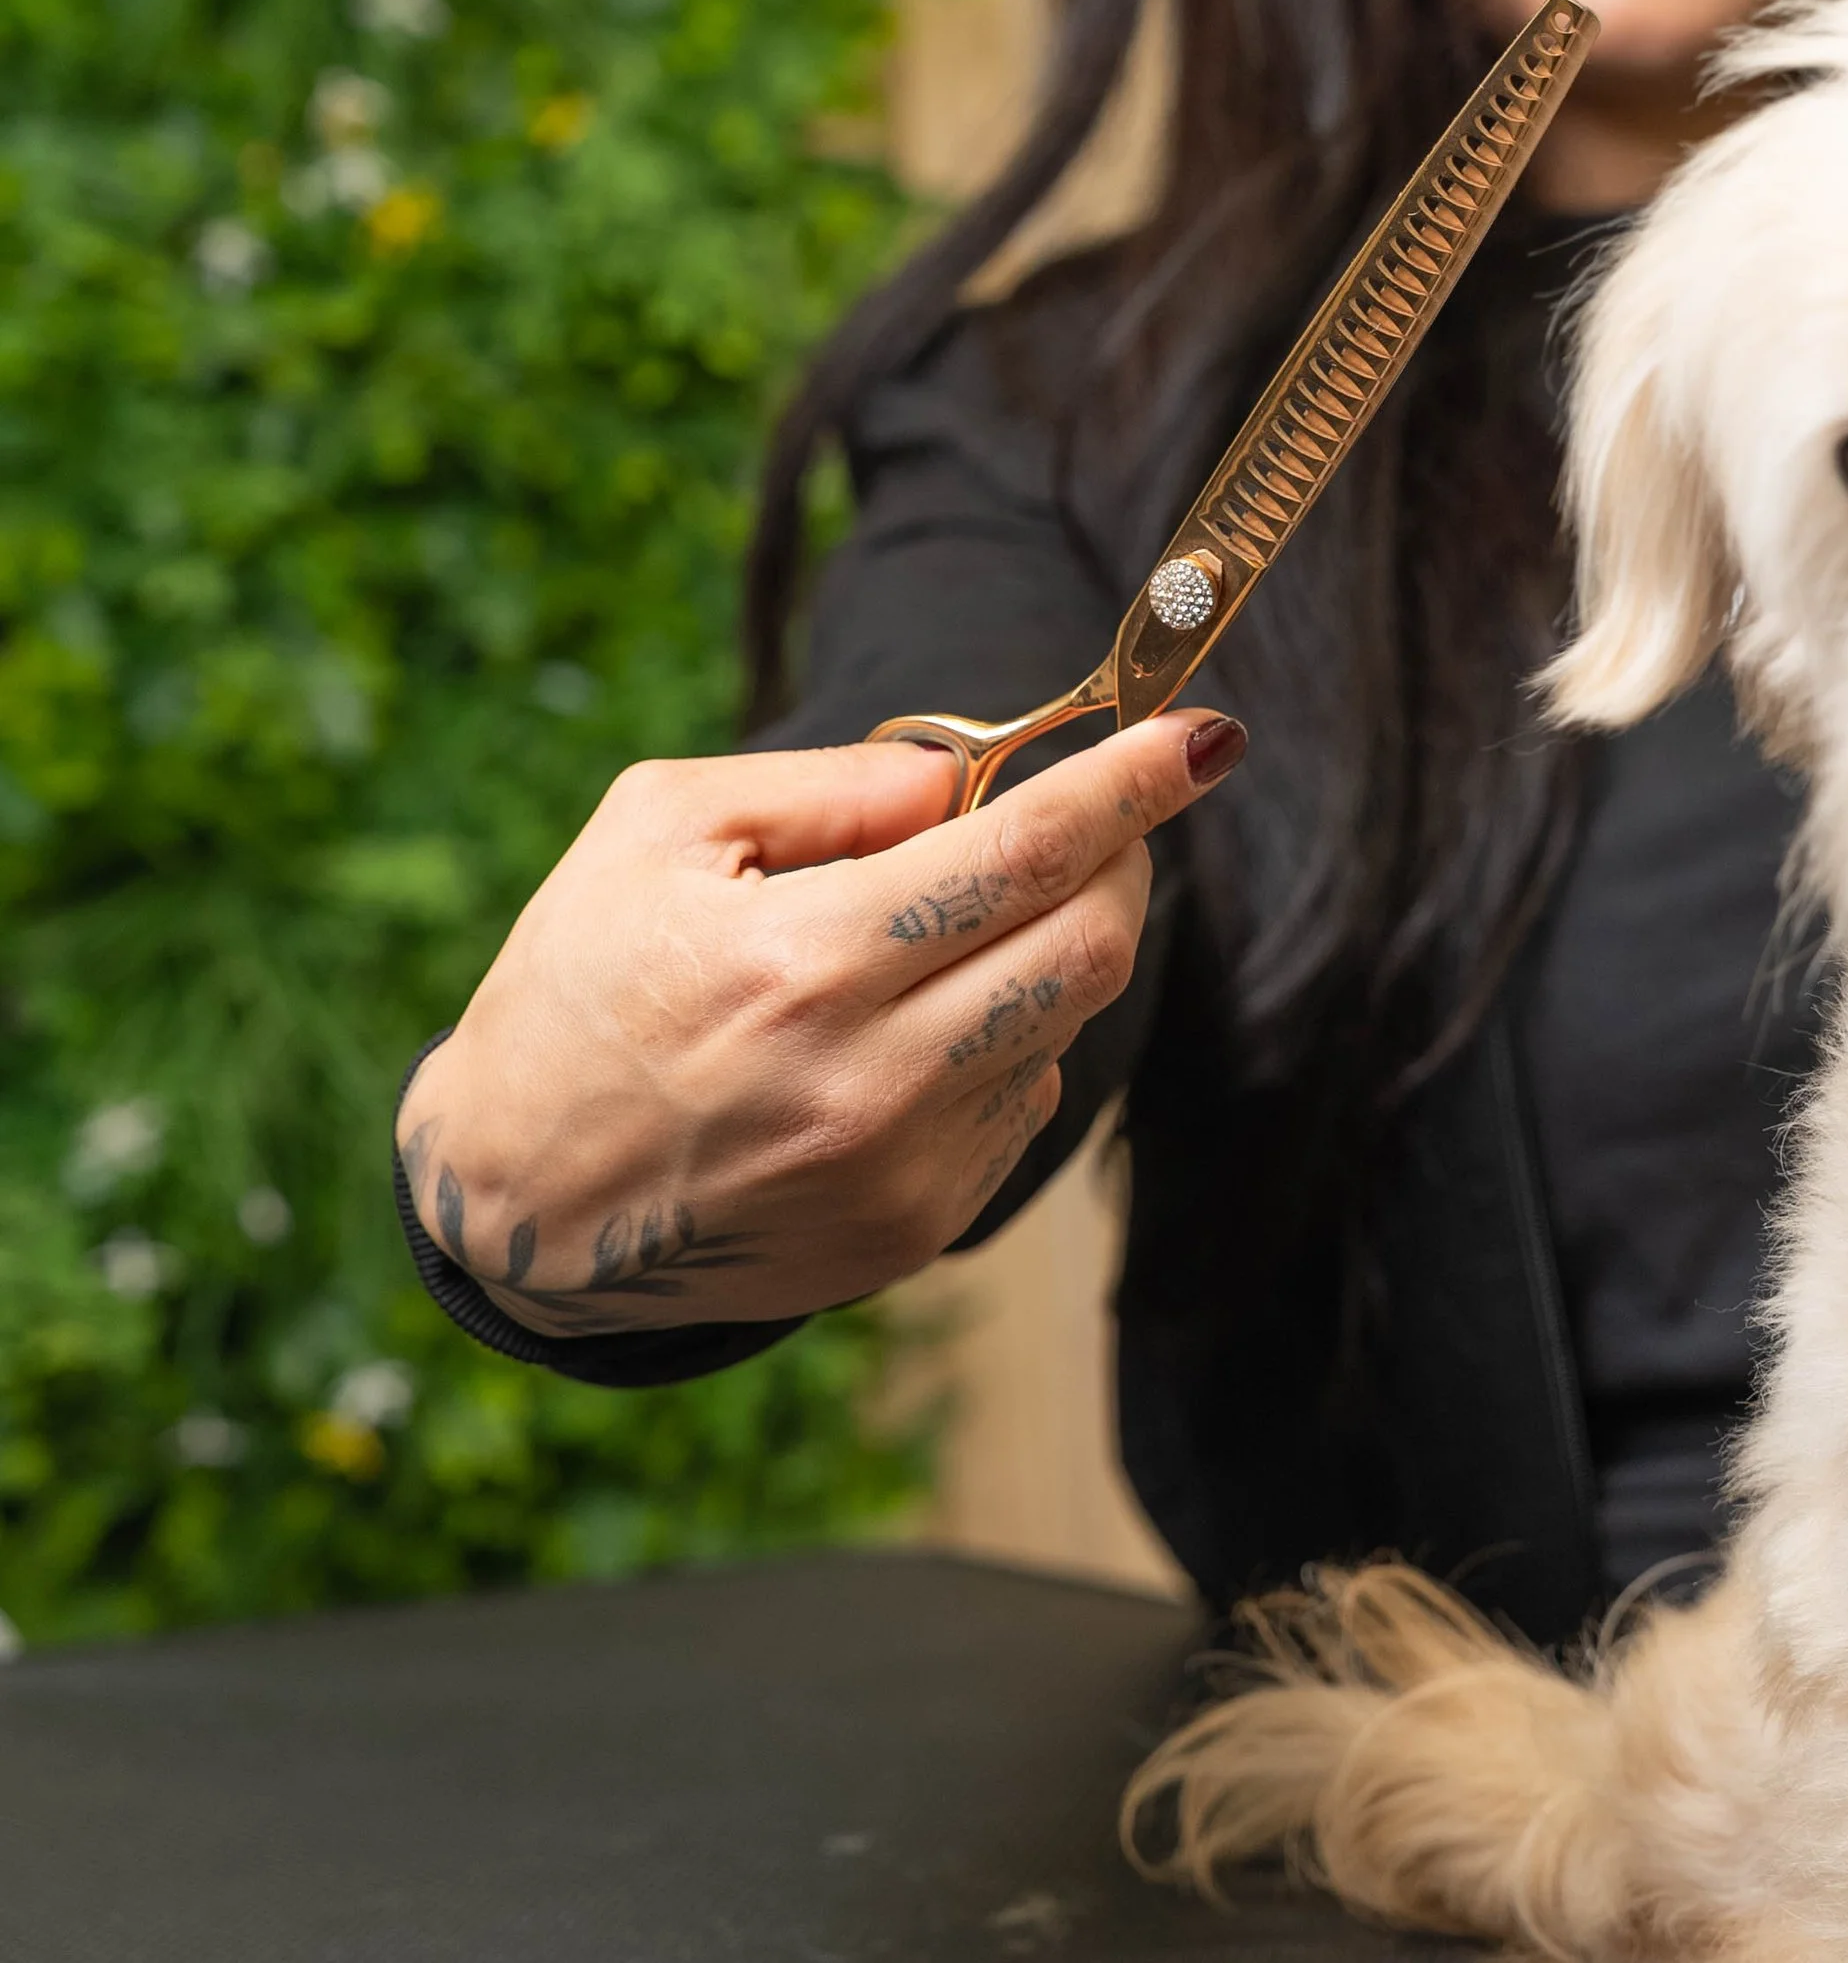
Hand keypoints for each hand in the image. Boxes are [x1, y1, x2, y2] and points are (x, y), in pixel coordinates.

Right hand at [393, 708, 1245, 1334]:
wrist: (519, 1205)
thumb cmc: (578, 987)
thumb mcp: (658, 832)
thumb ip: (827, 786)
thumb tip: (964, 776)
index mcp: (803, 961)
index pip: (1026, 854)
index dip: (1132, 784)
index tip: (1206, 734)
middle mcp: (870, 1079)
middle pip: (1088, 945)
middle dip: (1118, 857)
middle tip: (1086, 817)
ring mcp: (900, 1172)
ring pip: (1065, 1023)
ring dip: (1049, 947)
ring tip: (948, 927)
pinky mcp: (910, 1234)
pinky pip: (1019, 1106)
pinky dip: (1002, 1039)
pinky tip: (906, 1029)